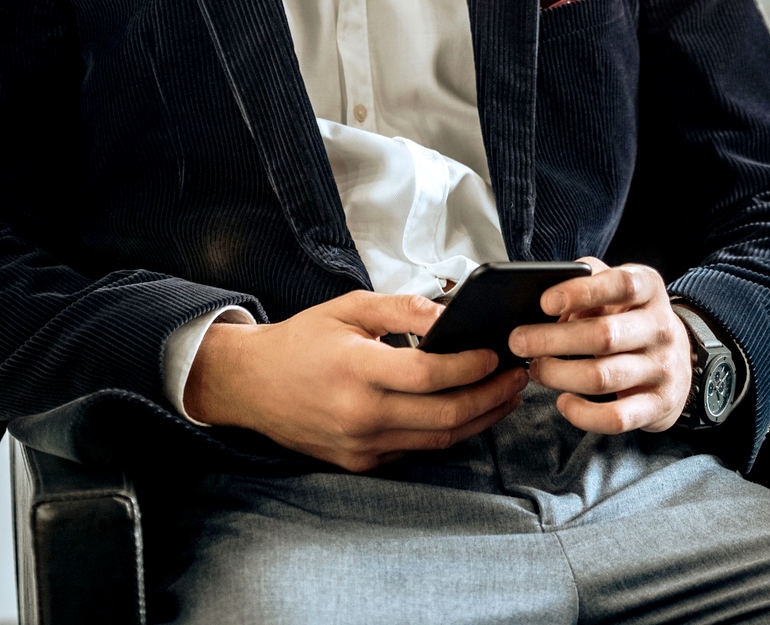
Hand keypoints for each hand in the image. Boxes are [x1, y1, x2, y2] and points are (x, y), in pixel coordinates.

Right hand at [182, 290, 527, 471]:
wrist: (251, 385)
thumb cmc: (300, 341)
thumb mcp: (348, 308)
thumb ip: (402, 309)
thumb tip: (451, 313)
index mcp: (356, 370)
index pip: (429, 374)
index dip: (470, 366)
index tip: (497, 354)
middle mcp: (360, 414)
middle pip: (444, 416)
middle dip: (490, 397)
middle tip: (517, 378)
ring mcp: (360, 445)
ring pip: (436, 440)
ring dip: (478, 419)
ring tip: (503, 396)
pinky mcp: (360, 461)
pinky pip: (414, 449)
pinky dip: (445, 432)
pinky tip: (465, 412)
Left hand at [507, 257, 690, 433]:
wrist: (678, 361)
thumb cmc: (630, 319)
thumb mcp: (616, 291)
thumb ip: (585, 281)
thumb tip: (544, 298)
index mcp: (650, 290)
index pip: (621, 285)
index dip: (582, 292)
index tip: (545, 302)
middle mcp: (661, 328)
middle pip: (604, 335)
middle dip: (551, 340)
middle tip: (518, 341)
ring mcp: (662, 369)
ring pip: (602, 377)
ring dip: (558, 375)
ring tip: (536, 369)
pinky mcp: (657, 405)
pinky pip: (615, 417)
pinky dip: (583, 414)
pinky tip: (563, 402)